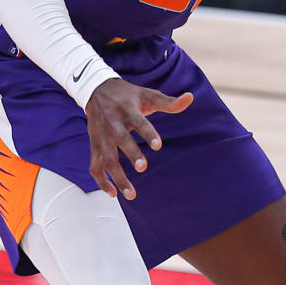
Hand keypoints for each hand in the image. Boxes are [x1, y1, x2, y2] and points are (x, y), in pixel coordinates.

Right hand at [85, 81, 194, 199]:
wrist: (95, 90)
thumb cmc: (127, 95)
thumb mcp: (148, 95)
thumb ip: (169, 102)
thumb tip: (190, 98)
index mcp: (127, 110)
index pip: (139, 122)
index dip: (148, 133)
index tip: (158, 146)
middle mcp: (113, 124)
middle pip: (121, 140)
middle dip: (131, 154)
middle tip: (143, 168)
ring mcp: (102, 137)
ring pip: (107, 159)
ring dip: (118, 177)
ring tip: (131, 194)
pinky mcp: (94, 146)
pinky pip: (95, 166)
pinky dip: (101, 181)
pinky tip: (114, 194)